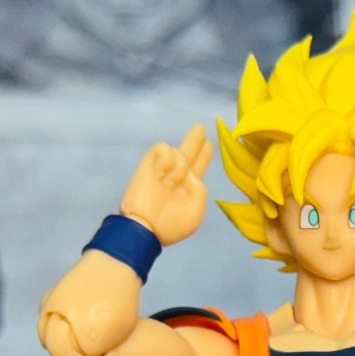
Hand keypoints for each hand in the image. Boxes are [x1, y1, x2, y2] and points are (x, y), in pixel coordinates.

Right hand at [121, 124, 213, 246]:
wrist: (145, 227)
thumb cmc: (171, 225)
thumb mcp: (195, 212)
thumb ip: (200, 191)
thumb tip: (191, 174)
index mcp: (188, 189)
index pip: (198, 167)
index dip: (204, 155)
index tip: (209, 143)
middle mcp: (176, 176)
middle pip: (188, 152)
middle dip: (194, 140)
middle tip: (200, 127)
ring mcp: (162, 169)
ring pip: (179, 151)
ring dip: (179, 166)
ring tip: (169, 183)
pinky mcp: (148, 163)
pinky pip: (162, 148)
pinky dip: (166, 159)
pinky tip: (161, 173)